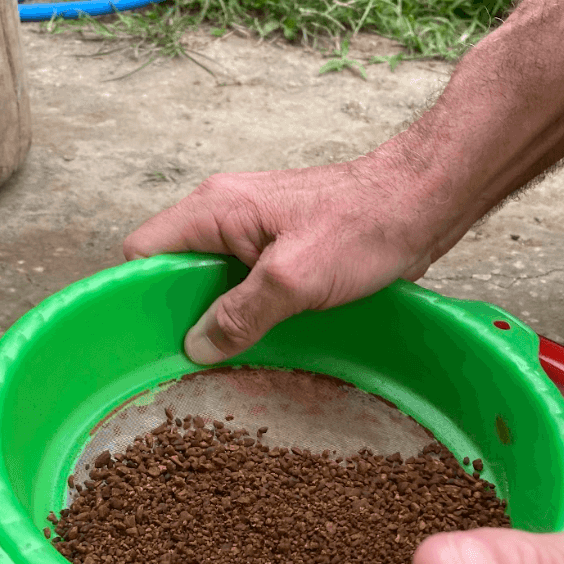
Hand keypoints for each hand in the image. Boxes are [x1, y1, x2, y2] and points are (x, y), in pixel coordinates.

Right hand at [123, 137, 470, 364]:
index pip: (142, 251)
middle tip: (193, 360)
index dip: (139, 297)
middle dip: (181, 316)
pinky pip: (246, 287)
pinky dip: (248, 315)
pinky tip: (261, 343)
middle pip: (175, 272)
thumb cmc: (364, 225)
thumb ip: (240, 314)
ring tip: (227, 359)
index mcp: (214, 209)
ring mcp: (254, 234)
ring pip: (212, 284)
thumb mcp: (294, 279)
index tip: (149, 341)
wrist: (423, 203)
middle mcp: (225, 216)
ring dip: (220, 320)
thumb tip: (196, 347)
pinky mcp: (281, 251)